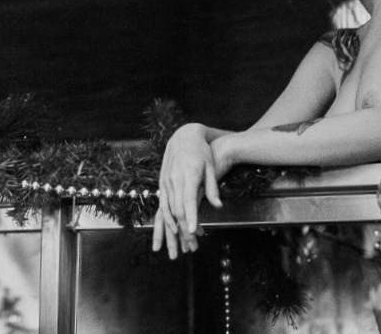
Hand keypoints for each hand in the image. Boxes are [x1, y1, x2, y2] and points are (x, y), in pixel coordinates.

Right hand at [151, 123, 223, 258]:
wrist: (184, 135)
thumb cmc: (201, 151)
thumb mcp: (211, 167)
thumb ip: (213, 188)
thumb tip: (218, 206)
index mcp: (189, 175)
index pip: (188, 201)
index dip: (191, 218)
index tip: (194, 232)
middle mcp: (174, 179)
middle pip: (177, 209)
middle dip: (184, 229)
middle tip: (192, 245)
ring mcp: (166, 181)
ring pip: (167, 208)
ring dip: (173, 227)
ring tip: (179, 242)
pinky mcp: (162, 182)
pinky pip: (162, 203)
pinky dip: (166, 217)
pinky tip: (171, 228)